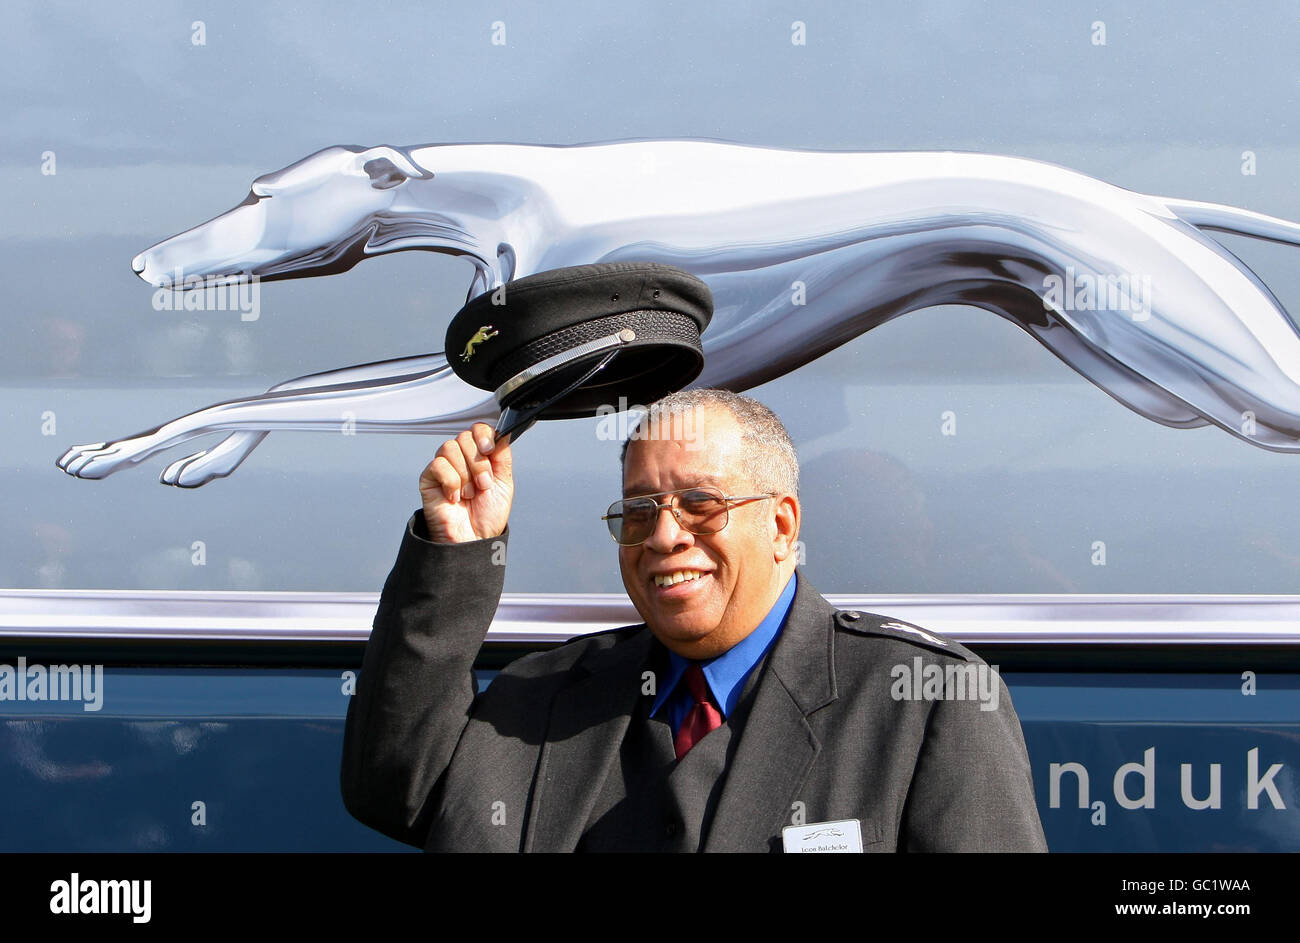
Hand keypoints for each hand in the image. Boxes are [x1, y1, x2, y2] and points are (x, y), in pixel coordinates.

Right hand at [418, 423, 513, 543]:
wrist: (474, 539)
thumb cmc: (487, 515)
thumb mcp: (505, 483)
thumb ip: (503, 457)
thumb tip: (502, 434)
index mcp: (480, 456)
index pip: (478, 429)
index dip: (483, 435)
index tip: (490, 450)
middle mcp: (462, 458)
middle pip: (465, 437)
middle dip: (478, 463)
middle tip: (483, 485)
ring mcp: (444, 467)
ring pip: (450, 448)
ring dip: (465, 474)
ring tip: (469, 494)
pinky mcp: (429, 478)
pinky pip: (438, 465)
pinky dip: (450, 482)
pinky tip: (454, 497)